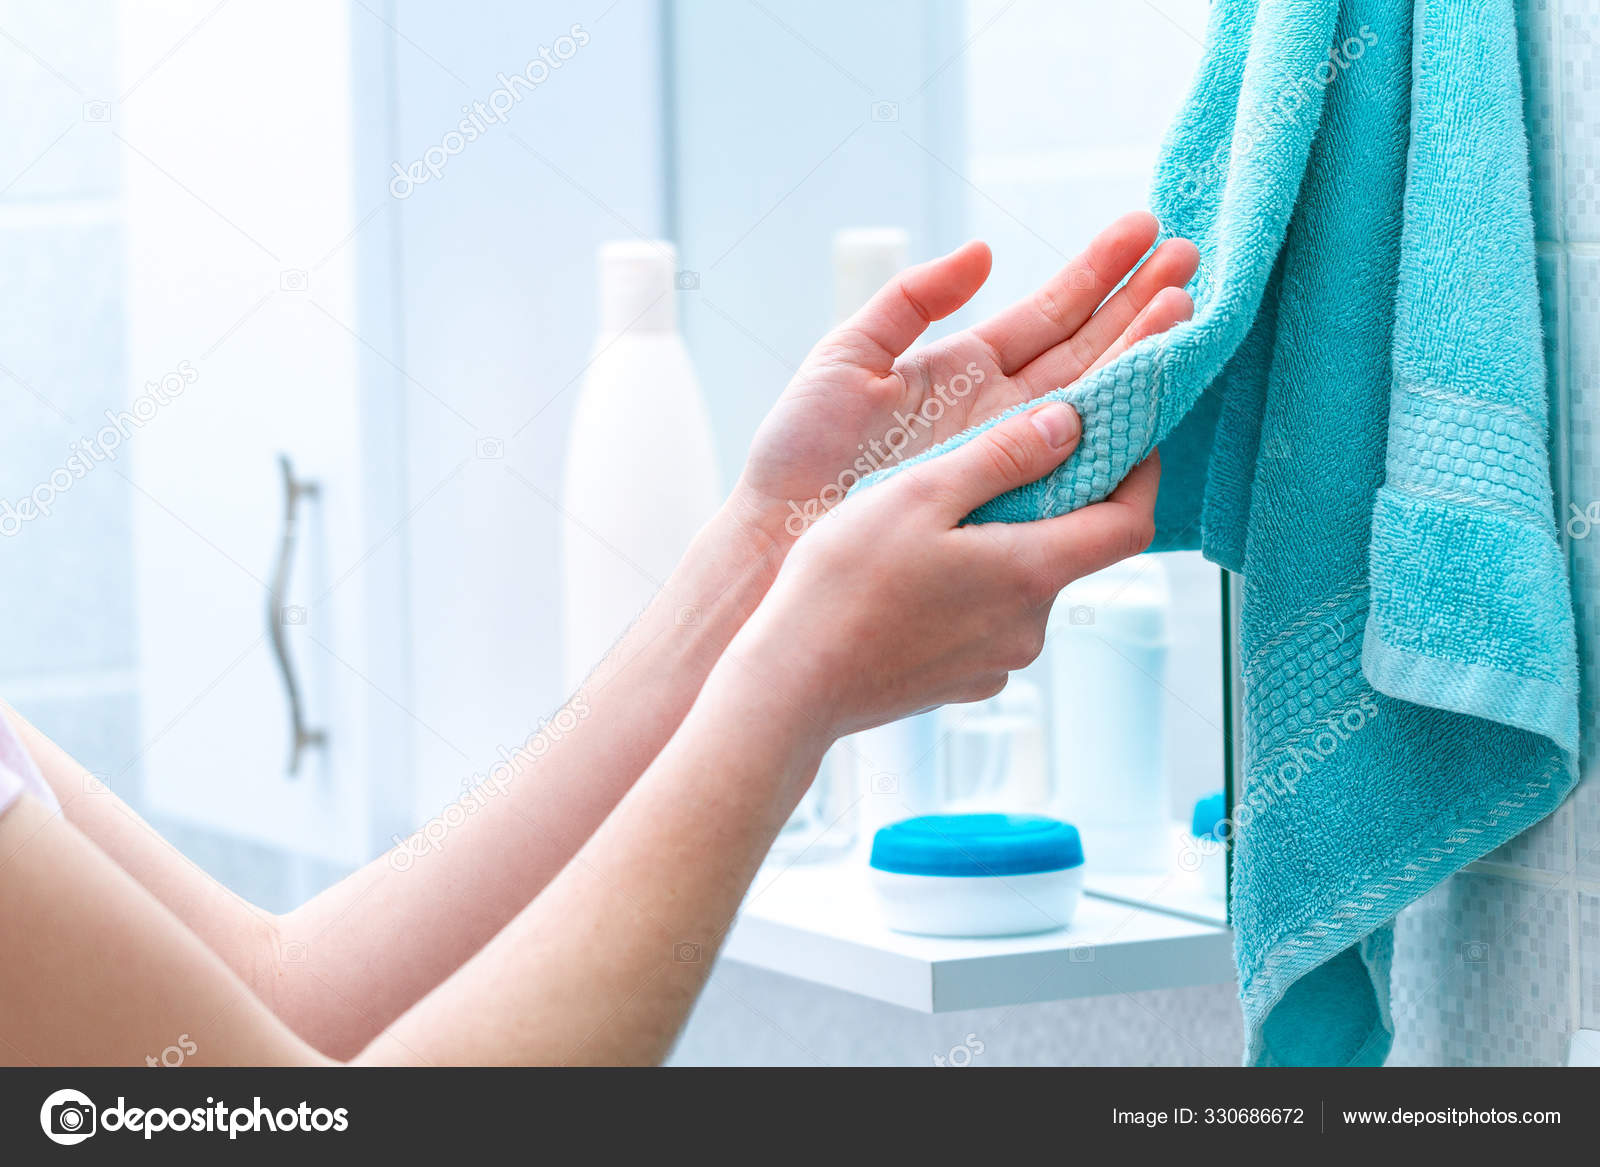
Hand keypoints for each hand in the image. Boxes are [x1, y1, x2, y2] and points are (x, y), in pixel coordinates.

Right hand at [725, 399, 1163, 741]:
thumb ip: (1002, 456)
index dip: (1142, 474)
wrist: (791, 683)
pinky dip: (973, 590)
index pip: (1131, 523)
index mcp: (1031, 570)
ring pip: (1025, 584)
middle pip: (1073, 550)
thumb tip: (1070, 424)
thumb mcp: (920, 493)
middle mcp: (1029, 625)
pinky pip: (989, 621)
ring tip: (939, 518)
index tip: (1129, 436)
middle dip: (1052, 502)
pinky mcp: (965, 681)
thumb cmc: (843, 584)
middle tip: (1004, 460)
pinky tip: (917, 574)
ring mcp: (998, 659)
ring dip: (1004, 546)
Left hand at [730, 211, 1195, 545]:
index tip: (1147, 229)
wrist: (777, 540)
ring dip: (1143, 351)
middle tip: (1195, 257)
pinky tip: (1160, 390)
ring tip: (1191, 304)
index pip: (1047, 311)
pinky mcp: (1009, 502)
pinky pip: (1078, 461)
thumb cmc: (798, 456)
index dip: (1097, 272)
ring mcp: (1009, 455)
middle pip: (1087, 349)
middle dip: (1140, 302)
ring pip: (1094, 397)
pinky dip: (1121, 426)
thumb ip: (908, 301)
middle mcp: (999, 410)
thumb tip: (983, 253)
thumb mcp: (845, 358)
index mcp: (962, 367)